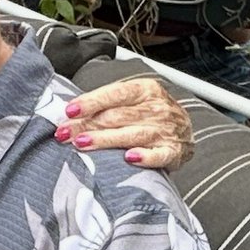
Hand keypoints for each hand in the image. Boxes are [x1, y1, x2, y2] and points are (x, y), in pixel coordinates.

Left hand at [55, 77, 194, 169]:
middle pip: (117, 116)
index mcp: (145, 90)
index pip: (116, 93)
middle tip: (64, 133)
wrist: (185, 131)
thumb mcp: (132, 101)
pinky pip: (159, 155)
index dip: (92, 101)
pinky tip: (129, 158)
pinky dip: (145, 157)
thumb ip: (106, 104)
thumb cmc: (150, 115)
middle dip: (87, 124)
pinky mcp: (173, 151)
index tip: (70, 110)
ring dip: (105, 140)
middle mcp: (157, 108)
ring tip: (81, 143)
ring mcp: (166, 130)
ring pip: (131, 134)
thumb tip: (70, 114)